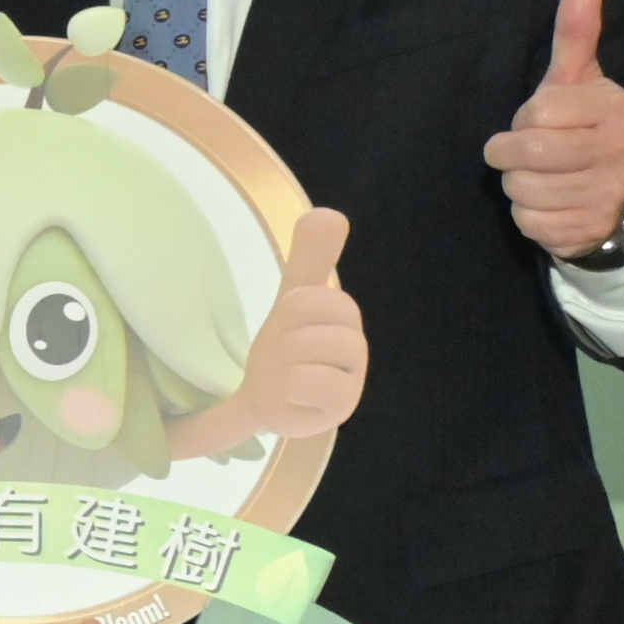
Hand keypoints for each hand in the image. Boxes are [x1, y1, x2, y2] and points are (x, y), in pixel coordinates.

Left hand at [169, 205, 363, 459]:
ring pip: (308, 356)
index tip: (290, 324)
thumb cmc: (287, 344)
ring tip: (287, 376)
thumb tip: (328, 213)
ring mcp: (351, 381)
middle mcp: (356, 348)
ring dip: (284, 365)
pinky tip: (291, 396)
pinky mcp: (339, 410)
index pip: (310, 298)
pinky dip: (289, 389)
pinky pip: (310, 385)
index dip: (289, 311)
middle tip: (287, 354)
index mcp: (346, 316)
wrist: (267, 397)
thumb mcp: (292, 299)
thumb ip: (309, 260)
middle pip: (311, 326)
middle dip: (286, 339)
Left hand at [482, 0, 623, 259]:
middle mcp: (620, 153)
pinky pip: (528, 221)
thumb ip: (577, 34)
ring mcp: (606, 196)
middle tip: (521, 151)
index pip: (537, 112)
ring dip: (517, 183)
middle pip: (525, 153)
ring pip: (521, 188)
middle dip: (509, 153)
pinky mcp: (587, 231)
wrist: (620, 196)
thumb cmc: (585, 127)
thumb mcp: (581, 81)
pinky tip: (549, 202)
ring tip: (541, 176)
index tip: (541, 121)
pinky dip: (527, 213)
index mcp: (618, 111)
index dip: (527, 117)